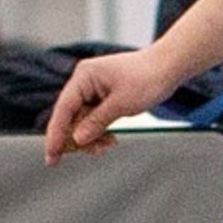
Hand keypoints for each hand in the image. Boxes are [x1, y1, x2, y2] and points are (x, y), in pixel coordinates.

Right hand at [44, 49, 182, 161]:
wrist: (170, 67)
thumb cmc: (149, 78)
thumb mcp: (122, 104)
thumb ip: (96, 123)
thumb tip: (77, 139)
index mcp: (84, 77)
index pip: (63, 110)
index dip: (56, 135)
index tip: (52, 156)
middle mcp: (85, 82)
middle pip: (71, 118)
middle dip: (80, 138)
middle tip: (94, 152)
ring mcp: (94, 89)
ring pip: (83, 121)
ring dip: (93, 137)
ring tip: (109, 145)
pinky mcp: (104, 96)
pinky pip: (94, 118)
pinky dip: (101, 130)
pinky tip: (111, 139)